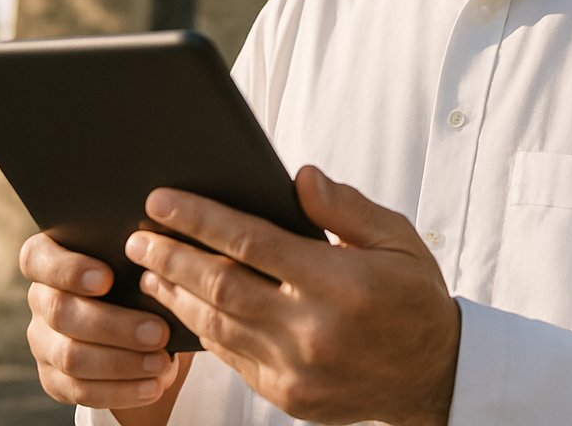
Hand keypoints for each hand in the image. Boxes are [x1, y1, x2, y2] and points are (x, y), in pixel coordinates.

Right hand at [18, 232, 184, 410]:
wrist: (142, 320)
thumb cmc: (140, 276)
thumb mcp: (136, 259)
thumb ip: (135, 254)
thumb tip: (158, 261)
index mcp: (49, 258)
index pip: (37, 258)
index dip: (67, 269)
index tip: (107, 279)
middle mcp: (40, 299)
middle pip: (61, 312)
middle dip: (113, 325)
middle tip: (159, 332)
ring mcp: (42, 341)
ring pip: (70, 356)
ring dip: (121, 362)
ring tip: (161, 362)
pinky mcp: (53, 378)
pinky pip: (80, 390)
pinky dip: (121, 390)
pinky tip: (153, 385)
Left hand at [126, 165, 459, 425]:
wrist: (434, 375)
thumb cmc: (413, 296)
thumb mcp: (397, 238)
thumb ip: (345, 207)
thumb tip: (299, 176)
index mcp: (339, 282)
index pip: (251, 242)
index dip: (199, 219)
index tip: (162, 200)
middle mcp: (312, 329)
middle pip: (220, 285)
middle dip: (171, 256)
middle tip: (137, 235)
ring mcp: (296, 369)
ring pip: (217, 326)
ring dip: (175, 294)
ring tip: (148, 269)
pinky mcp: (287, 396)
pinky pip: (231, 357)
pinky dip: (202, 329)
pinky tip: (185, 306)